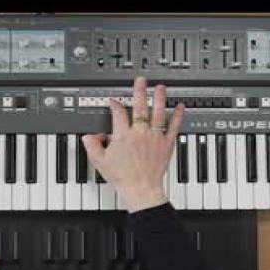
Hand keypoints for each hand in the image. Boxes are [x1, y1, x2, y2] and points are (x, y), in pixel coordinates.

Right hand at [82, 77, 184, 212]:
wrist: (141, 190)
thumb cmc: (123, 177)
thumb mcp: (100, 162)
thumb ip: (92, 146)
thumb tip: (88, 136)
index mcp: (123, 135)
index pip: (118, 113)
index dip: (115, 104)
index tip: (114, 101)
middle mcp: (140, 133)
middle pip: (140, 107)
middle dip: (139, 91)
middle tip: (141, 80)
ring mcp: (154, 138)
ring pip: (158, 113)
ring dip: (159, 98)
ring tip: (160, 87)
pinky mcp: (166, 144)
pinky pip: (174, 127)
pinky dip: (178, 116)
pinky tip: (180, 106)